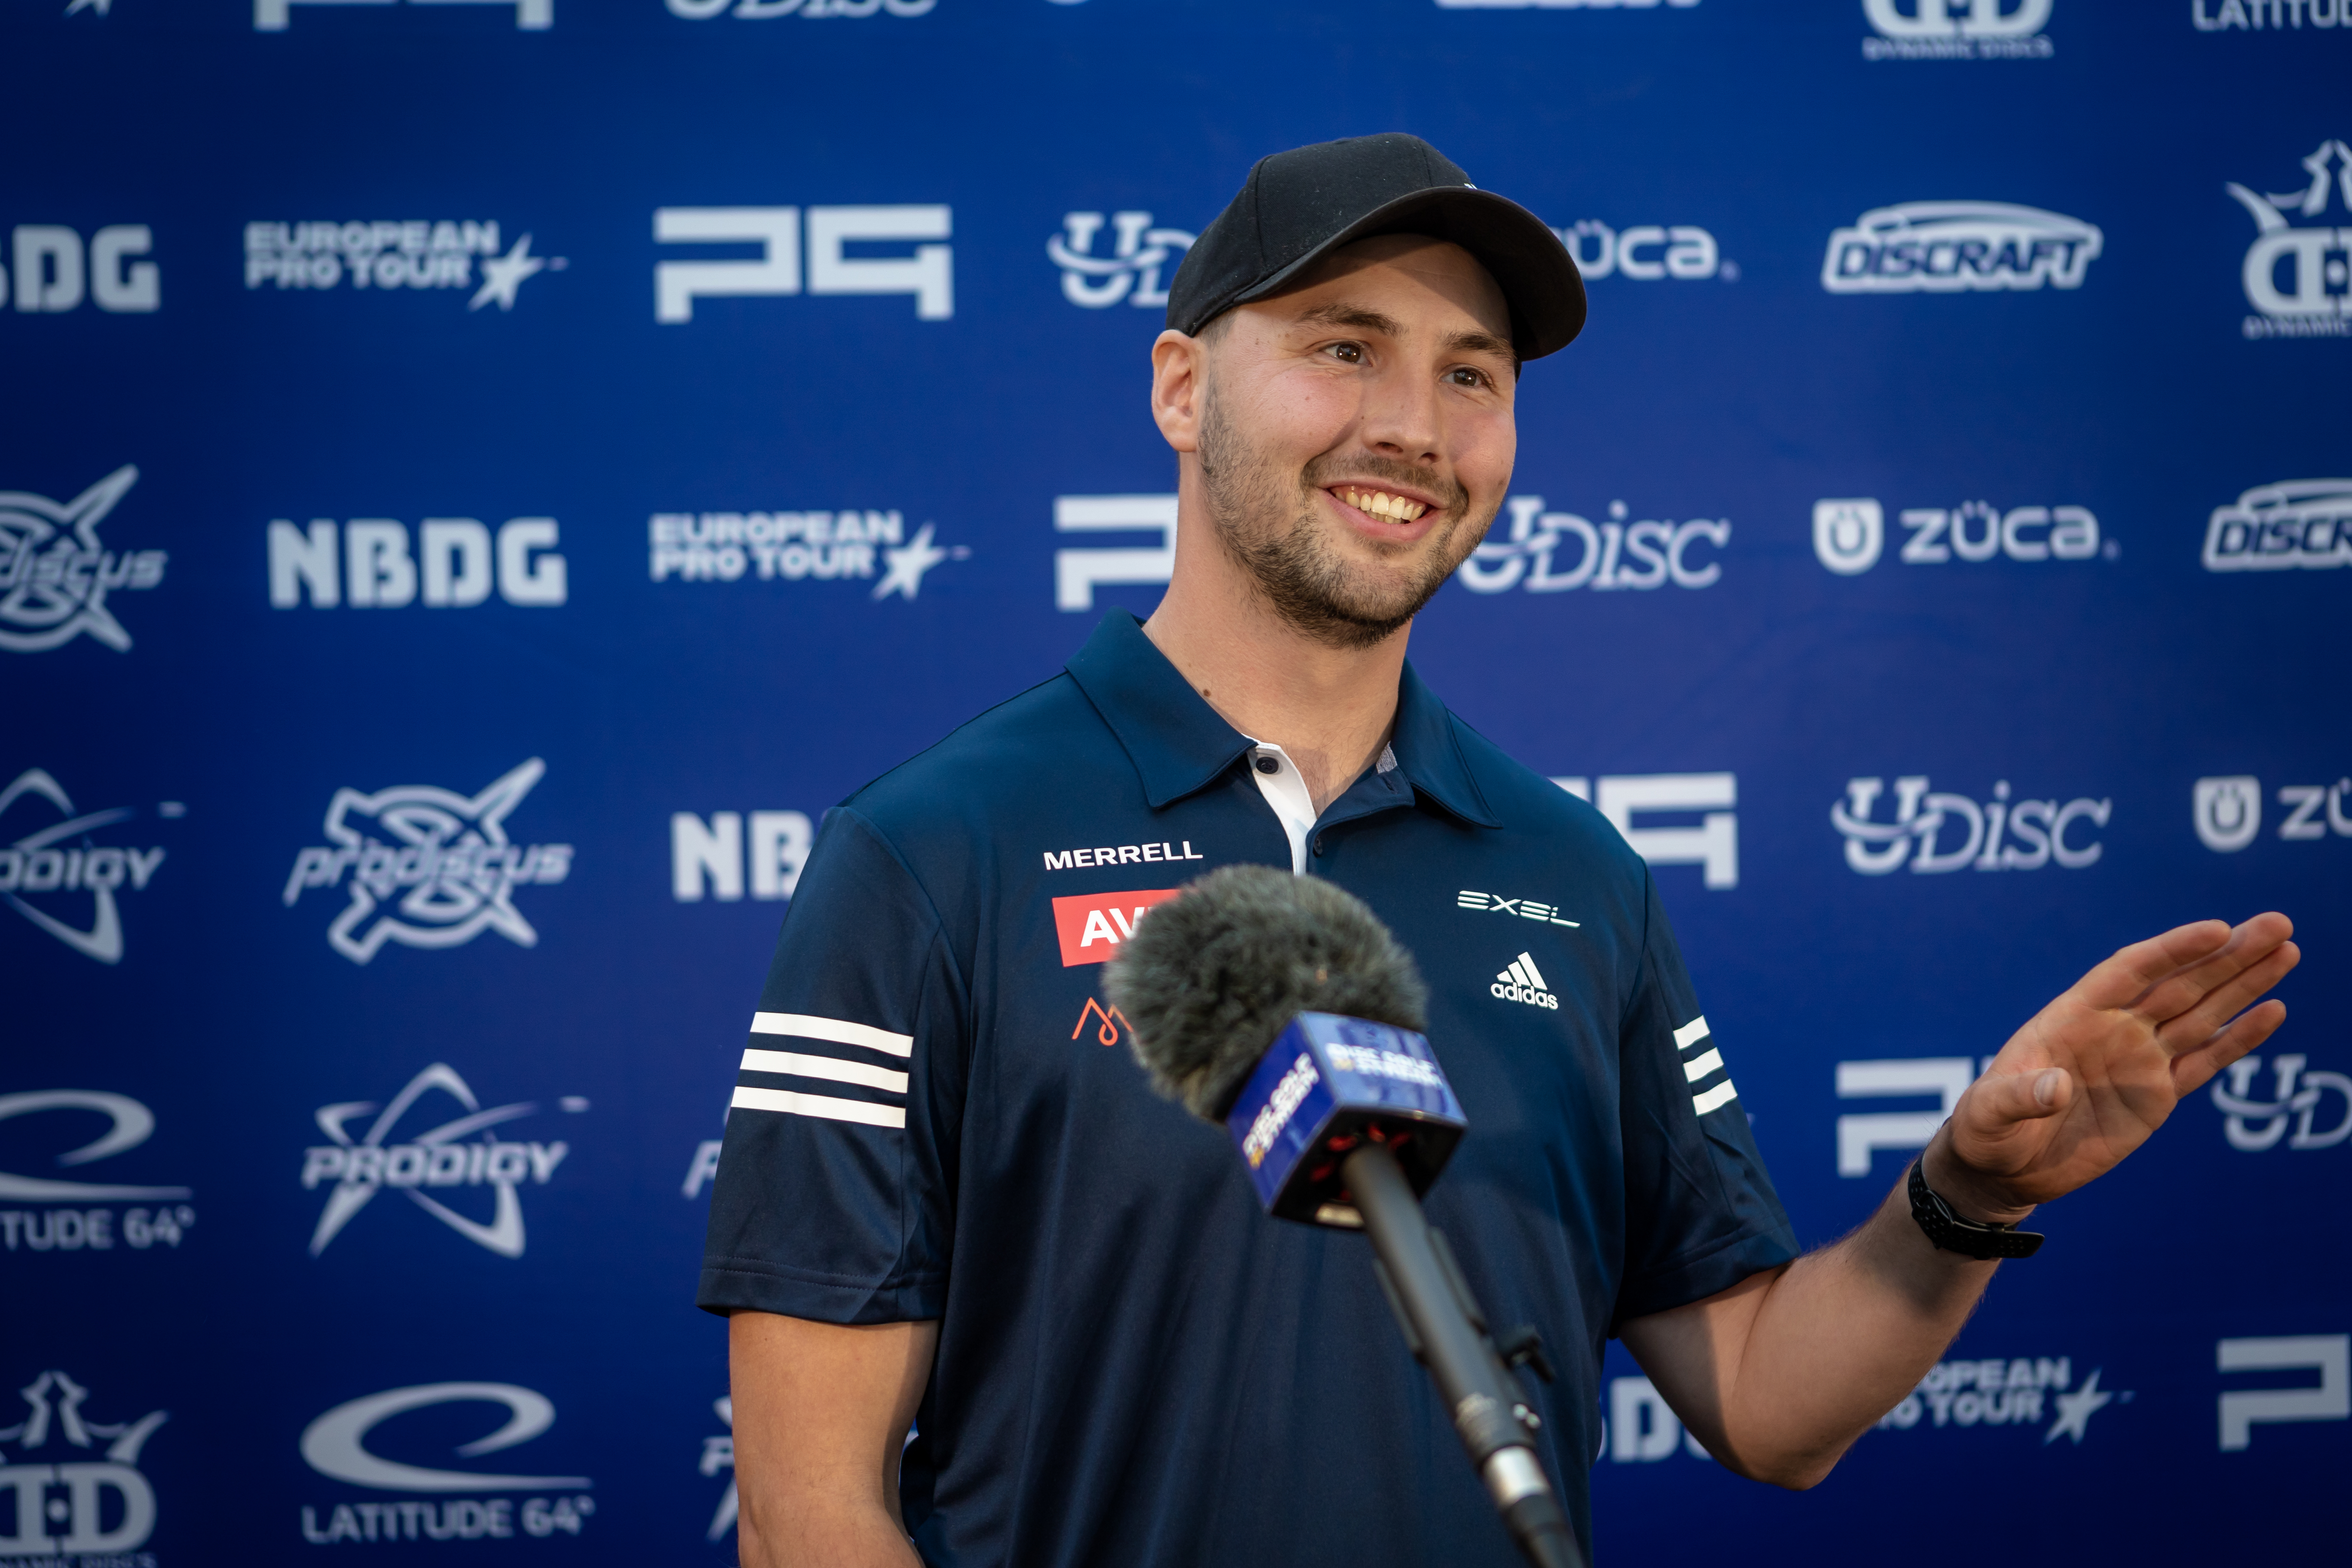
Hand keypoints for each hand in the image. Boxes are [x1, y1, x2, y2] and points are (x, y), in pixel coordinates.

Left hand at [1929, 913, 2298, 1222]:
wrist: (2003, 1166)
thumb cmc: (1986, 1129)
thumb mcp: (1989, 1112)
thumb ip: (2019, 1096)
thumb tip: (2055, 1087)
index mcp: (2072, 1016)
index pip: (2131, 970)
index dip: (2172, 949)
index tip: (2216, 929)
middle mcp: (2115, 1029)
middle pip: (2180, 983)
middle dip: (2228, 954)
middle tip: (2279, 924)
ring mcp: (2140, 1059)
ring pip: (2203, 1013)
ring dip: (2245, 983)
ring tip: (2287, 949)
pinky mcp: (2158, 1094)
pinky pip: (2205, 1060)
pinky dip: (2240, 1038)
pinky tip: (2273, 1010)